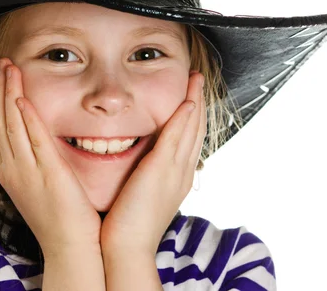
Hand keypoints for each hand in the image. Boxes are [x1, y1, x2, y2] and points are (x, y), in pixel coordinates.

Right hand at [0, 57, 102, 257]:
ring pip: (11, 125)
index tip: (0, 78)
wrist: (69, 246)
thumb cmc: (60, 217)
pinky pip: (34, 140)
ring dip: (9, 94)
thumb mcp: (39, 185)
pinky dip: (25, 118)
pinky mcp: (48, 173)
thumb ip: (35, 161)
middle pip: (0, 121)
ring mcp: (27, 171)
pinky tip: (23, 98)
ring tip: (8, 68)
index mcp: (11, 171)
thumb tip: (38, 141)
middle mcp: (13, 169)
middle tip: (1, 63)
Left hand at [100, 71, 206, 255]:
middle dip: (198, 102)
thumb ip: (147, 174)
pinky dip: (183, 119)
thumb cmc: (129, 223)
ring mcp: (174, 170)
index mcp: (178, 177)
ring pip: (190, 129)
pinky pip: (176, 138)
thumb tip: (142, 161)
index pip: (189, 138)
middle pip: (196, 129)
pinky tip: (187, 102)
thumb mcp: (143, 193)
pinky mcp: (161, 170)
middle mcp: (182, 171)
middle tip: (198, 78)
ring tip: (195, 79)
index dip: (193, 114)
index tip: (191, 94)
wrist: (127, 247)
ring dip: (194, 101)